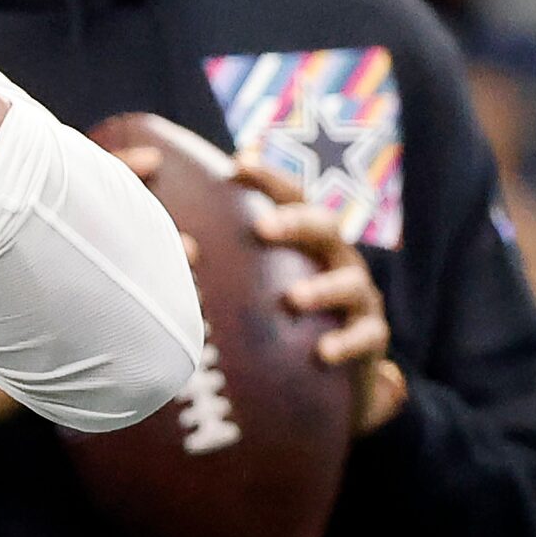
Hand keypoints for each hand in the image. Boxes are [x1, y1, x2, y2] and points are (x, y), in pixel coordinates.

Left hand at [238, 160, 407, 434]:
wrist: (332, 372)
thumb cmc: (278, 316)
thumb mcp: (249, 285)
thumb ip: (217, 261)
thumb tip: (164, 242)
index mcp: (305, 240)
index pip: (291, 198)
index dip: (269, 178)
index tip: (238, 164)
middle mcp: (336, 260)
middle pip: (325, 227)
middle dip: (296, 222)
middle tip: (263, 227)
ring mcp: (359, 298)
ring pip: (351, 283)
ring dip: (323, 289)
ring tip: (293, 299)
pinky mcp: (371, 336)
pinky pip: (367, 336)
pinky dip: (348, 342)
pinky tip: (324, 352)